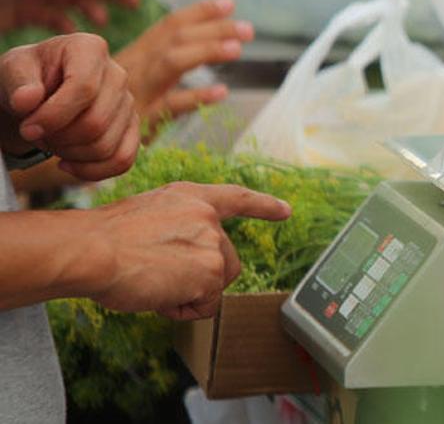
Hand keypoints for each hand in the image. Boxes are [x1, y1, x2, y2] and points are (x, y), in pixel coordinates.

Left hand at [0, 34, 138, 179]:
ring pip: (106, 146)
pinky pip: (122, 160)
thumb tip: (26, 101)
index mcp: (90, 48)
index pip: (84, 88)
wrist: (38, 91)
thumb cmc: (26, 78)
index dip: (53, 116)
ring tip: (49, 142)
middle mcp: (117, 74)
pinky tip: (66, 164)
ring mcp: (128, 102)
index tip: (26, 129)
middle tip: (35, 135)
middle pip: (96, 122)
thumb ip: (17, 83)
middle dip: (59, 139)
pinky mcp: (132, 128)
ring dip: (70, 154)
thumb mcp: (12, 71)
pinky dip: (91, 171)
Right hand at [83, 182, 291, 319]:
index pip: (236, 198)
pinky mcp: (212, 271)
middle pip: (226, 262)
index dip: (263, 206)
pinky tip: (157, 293)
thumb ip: (177, 229)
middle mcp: (207, 216)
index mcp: (190, 197)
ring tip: (153, 281)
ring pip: (215, 285)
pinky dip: (181, 310)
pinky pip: (205, 306)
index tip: (286, 211)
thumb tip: (185, 258)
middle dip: (201, 279)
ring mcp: (213, 243)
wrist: (91, 250)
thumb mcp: (147, 218)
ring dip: (188, 294)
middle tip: (158, 275)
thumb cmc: (103, 240)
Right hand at [115, 0, 252, 126]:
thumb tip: (202, 43)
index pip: (171, 26)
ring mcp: (140, 90)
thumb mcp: (133, 75)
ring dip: (206, 51)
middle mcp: (138, 66)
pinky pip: (169, 105)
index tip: (229, 3)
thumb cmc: (104, 103)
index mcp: (139, 54)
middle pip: (177, 38)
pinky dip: (195, 97)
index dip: (200, 12)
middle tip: (249, 29)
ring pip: (172, 62)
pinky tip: (220, 92)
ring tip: (237, 48)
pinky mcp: (141, 118)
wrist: (66, 128)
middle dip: (213, 28)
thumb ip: (162, 59)